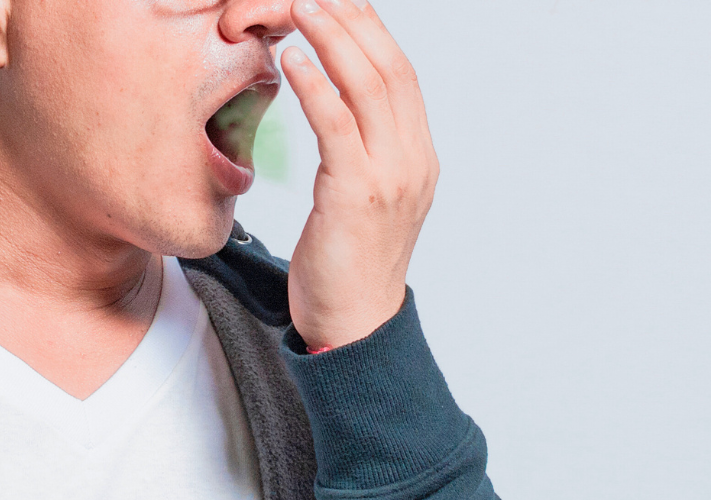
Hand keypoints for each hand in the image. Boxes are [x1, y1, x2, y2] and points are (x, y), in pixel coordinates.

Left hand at [282, 0, 438, 348]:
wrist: (354, 327)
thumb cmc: (345, 265)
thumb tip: (330, 102)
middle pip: (390, 67)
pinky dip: (316, 85)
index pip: (400, 74)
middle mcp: (414, 159)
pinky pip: (338, 125)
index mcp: (418, 156)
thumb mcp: (361, 196)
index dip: (370, 29)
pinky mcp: (358, 194)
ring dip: (333, 38)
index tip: (338, 0)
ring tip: (300, 5)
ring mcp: (392, 176)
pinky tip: (292, 58)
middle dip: (353, 20)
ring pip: (369, 86)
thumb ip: (356, 149)